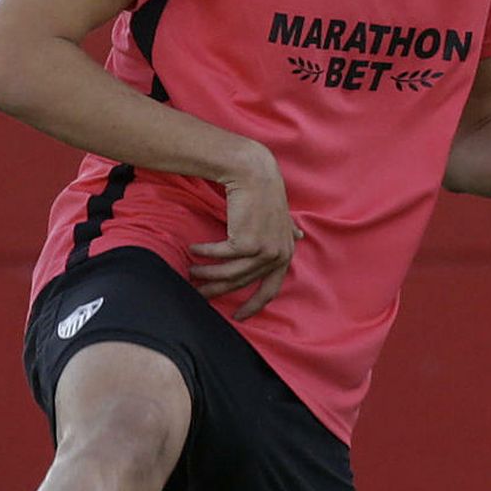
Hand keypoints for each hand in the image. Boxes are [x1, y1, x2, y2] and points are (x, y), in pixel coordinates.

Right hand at [188, 144, 301, 317]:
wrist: (254, 174)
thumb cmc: (265, 194)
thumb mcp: (282, 217)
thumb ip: (288, 231)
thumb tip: (299, 236)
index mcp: (286, 255)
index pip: (270, 289)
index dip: (254, 305)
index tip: (239, 317)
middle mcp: (278, 256)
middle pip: (243, 283)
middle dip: (219, 291)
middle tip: (200, 295)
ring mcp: (264, 251)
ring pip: (229, 272)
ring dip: (207, 273)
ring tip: (191, 272)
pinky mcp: (247, 243)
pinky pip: (220, 255)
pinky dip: (205, 253)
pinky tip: (193, 250)